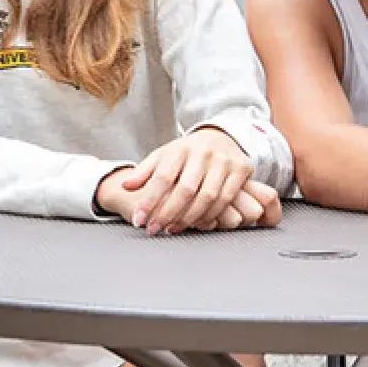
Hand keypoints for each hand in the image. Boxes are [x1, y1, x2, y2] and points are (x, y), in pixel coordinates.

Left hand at [111, 129, 255, 234]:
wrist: (220, 137)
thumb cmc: (187, 153)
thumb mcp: (164, 156)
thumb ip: (144, 172)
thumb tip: (126, 186)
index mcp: (180, 148)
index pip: (162, 177)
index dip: (149, 201)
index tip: (139, 220)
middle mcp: (203, 153)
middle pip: (185, 189)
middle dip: (168, 213)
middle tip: (154, 229)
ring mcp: (224, 160)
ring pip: (207, 197)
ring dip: (189, 218)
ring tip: (173, 229)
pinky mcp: (241, 168)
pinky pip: (226, 199)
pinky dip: (211, 215)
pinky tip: (197, 223)